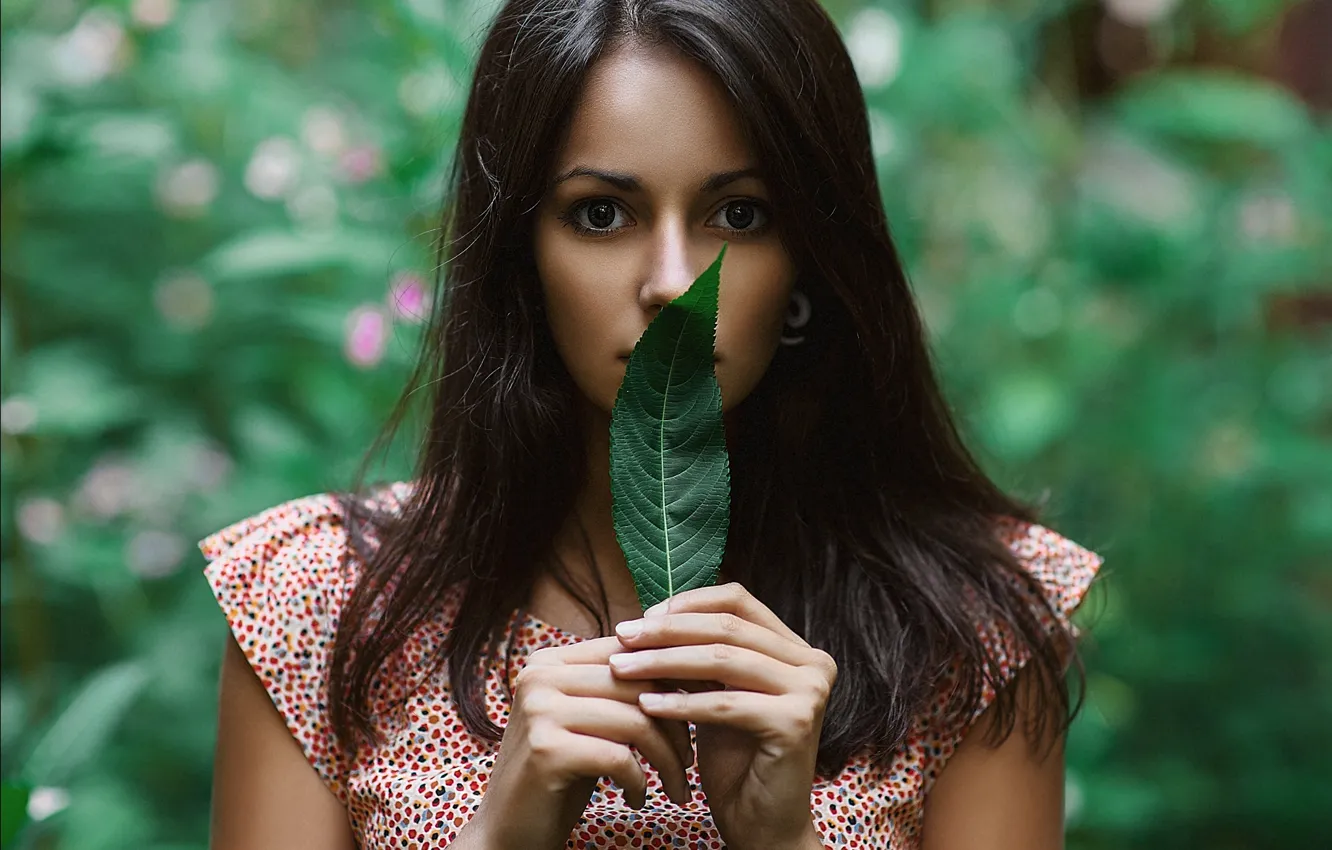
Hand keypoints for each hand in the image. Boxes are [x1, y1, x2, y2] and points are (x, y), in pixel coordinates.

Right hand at [475, 635, 693, 849]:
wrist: (508, 831)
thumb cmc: (561, 774)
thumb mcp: (589, 721)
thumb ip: (619, 689)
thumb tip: (688, 663)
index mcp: (549, 660)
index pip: (629, 651)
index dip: (673, 678)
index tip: (702, 707)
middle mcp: (539, 676)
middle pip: (637, 684)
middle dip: (677, 723)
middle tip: (689, 759)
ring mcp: (539, 710)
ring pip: (636, 721)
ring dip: (667, 759)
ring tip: (675, 784)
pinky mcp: (546, 750)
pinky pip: (619, 758)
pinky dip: (640, 782)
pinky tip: (636, 798)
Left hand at [608, 582, 836, 849]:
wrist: (762, 826)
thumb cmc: (736, 760)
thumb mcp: (715, 694)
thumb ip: (698, 657)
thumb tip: (649, 619)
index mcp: (796, 648)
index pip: (738, 600)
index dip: (687, 603)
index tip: (642, 617)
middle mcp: (813, 662)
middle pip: (728, 627)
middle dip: (667, 631)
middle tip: (621, 636)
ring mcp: (810, 690)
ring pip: (724, 660)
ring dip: (665, 662)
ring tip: (622, 668)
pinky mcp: (796, 722)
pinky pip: (726, 705)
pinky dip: (682, 703)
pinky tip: (646, 705)